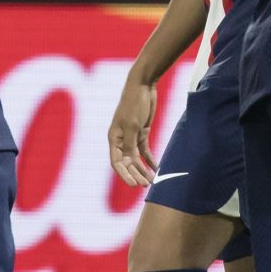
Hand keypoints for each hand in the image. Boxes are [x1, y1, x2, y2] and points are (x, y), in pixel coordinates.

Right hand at [107, 73, 158, 187]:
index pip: (116, 162)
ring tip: (152, 181)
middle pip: (127, 163)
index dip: (124, 175)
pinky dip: (150, 160)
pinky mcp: (141, 132)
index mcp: (114, 138)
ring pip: (136, 158)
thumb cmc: (134, 104)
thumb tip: (131, 162)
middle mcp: (121, 140)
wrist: (142, 86)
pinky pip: (144, 151)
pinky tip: (156, 168)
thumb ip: (131, 145)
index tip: (133, 185)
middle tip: (146, 185)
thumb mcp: (133, 126)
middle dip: (136, 174)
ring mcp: (131, 137)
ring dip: (143, 170)